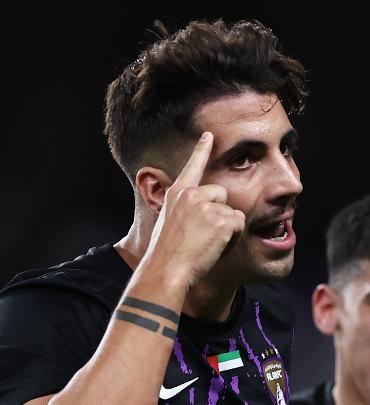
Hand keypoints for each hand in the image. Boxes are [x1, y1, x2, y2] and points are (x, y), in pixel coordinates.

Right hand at [148, 131, 244, 285]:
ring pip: (231, 212)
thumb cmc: (167, 253)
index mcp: (177, 194)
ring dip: (225, 229)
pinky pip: (238, 224)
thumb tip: (204, 212)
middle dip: (219, 213)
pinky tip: (213, 246)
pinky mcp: (221, 219)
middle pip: (221, 194)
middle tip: (202, 235)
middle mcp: (191, 195)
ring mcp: (206, 205)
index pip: (192, 166)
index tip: (208, 134)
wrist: (167, 268)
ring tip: (205, 243)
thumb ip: (186, 210)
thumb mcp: (170, 222)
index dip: (202, 149)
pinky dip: (231, 238)